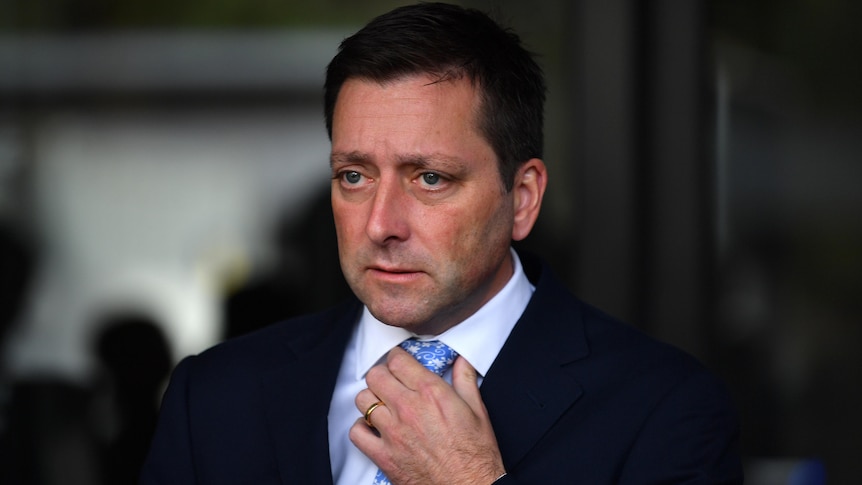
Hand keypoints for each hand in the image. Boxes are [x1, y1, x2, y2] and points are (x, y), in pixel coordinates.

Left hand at [350, 346, 505, 484]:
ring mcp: (393, 432)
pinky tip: (374, 428)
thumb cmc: (476, 454)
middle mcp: (409, 409)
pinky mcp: (384, 455)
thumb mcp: (478, 411)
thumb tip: (462, 362)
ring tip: (382, 404)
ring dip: (371, 399)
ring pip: (363, 400)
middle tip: (390, 381)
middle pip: (376, 376)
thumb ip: (466, 381)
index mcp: (431, 393)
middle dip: (382, 375)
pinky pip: (357, 433)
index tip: (399, 362)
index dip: (396, 358)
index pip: (398, 360)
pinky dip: (361, 428)